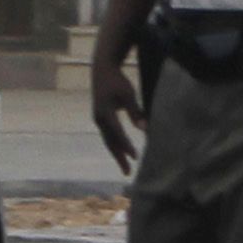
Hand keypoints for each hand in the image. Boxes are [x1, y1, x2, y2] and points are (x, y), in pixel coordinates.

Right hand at [89, 58, 143, 173]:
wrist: (102, 70)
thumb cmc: (117, 81)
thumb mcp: (128, 94)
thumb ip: (135, 111)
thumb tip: (144, 129)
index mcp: (105, 112)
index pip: (118, 133)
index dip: (127, 146)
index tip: (136, 157)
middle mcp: (99, 118)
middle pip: (110, 142)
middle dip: (119, 157)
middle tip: (128, 172)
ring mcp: (98, 119)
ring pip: (108, 140)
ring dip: (117, 153)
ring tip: (126, 166)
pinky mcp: (100, 118)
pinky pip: (108, 135)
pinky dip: (115, 145)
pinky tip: (122, 152)